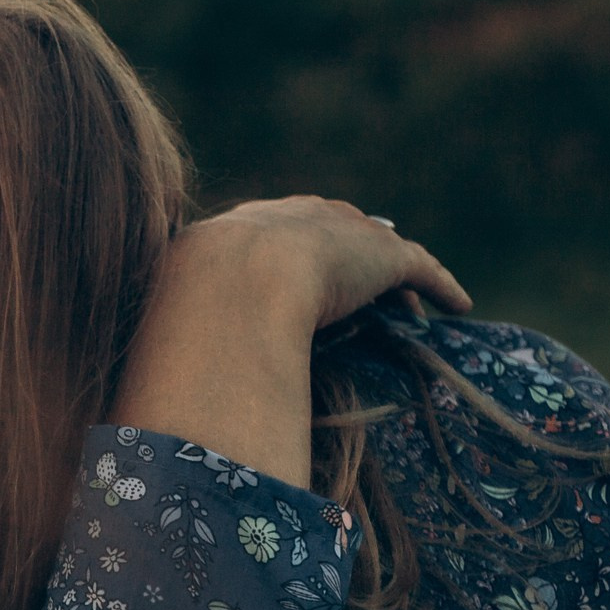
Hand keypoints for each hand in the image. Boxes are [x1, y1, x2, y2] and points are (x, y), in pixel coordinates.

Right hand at [179, 196, 471, 331]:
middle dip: (346, 258)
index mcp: (241, 230)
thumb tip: (151, 391)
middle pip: (332, 234)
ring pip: (376, 252)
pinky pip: (419, 269)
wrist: (232, 281)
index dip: (290, 262)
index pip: (276, 239)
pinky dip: (440, 286)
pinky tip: (458, 307)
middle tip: (359, 291)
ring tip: (407, 310)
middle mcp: (295, 218)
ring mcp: (340, 233)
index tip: (300, 289)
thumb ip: (175, 341)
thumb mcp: (173, 319)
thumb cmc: (189, 308)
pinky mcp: (383, 255)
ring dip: (393, 280)